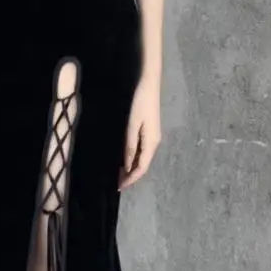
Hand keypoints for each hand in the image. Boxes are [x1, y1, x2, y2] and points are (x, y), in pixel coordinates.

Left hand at [119, 75, 161, 190]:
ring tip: (117, 173)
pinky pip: (142, 150)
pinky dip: (133, 157)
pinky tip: (124, 157)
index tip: (119, 187)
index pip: (141, 168)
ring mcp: (153, 136)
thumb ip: (129, 145)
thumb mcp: (132, 125)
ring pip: (142, 158)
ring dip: (131, 167)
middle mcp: (154, 142)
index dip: (131, 179)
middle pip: (143, 165)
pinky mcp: (149, 130)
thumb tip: (127, 165)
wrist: (149, 84)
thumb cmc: (140, 103)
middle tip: (115, 183)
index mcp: (151, 143)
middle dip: (130, 175)